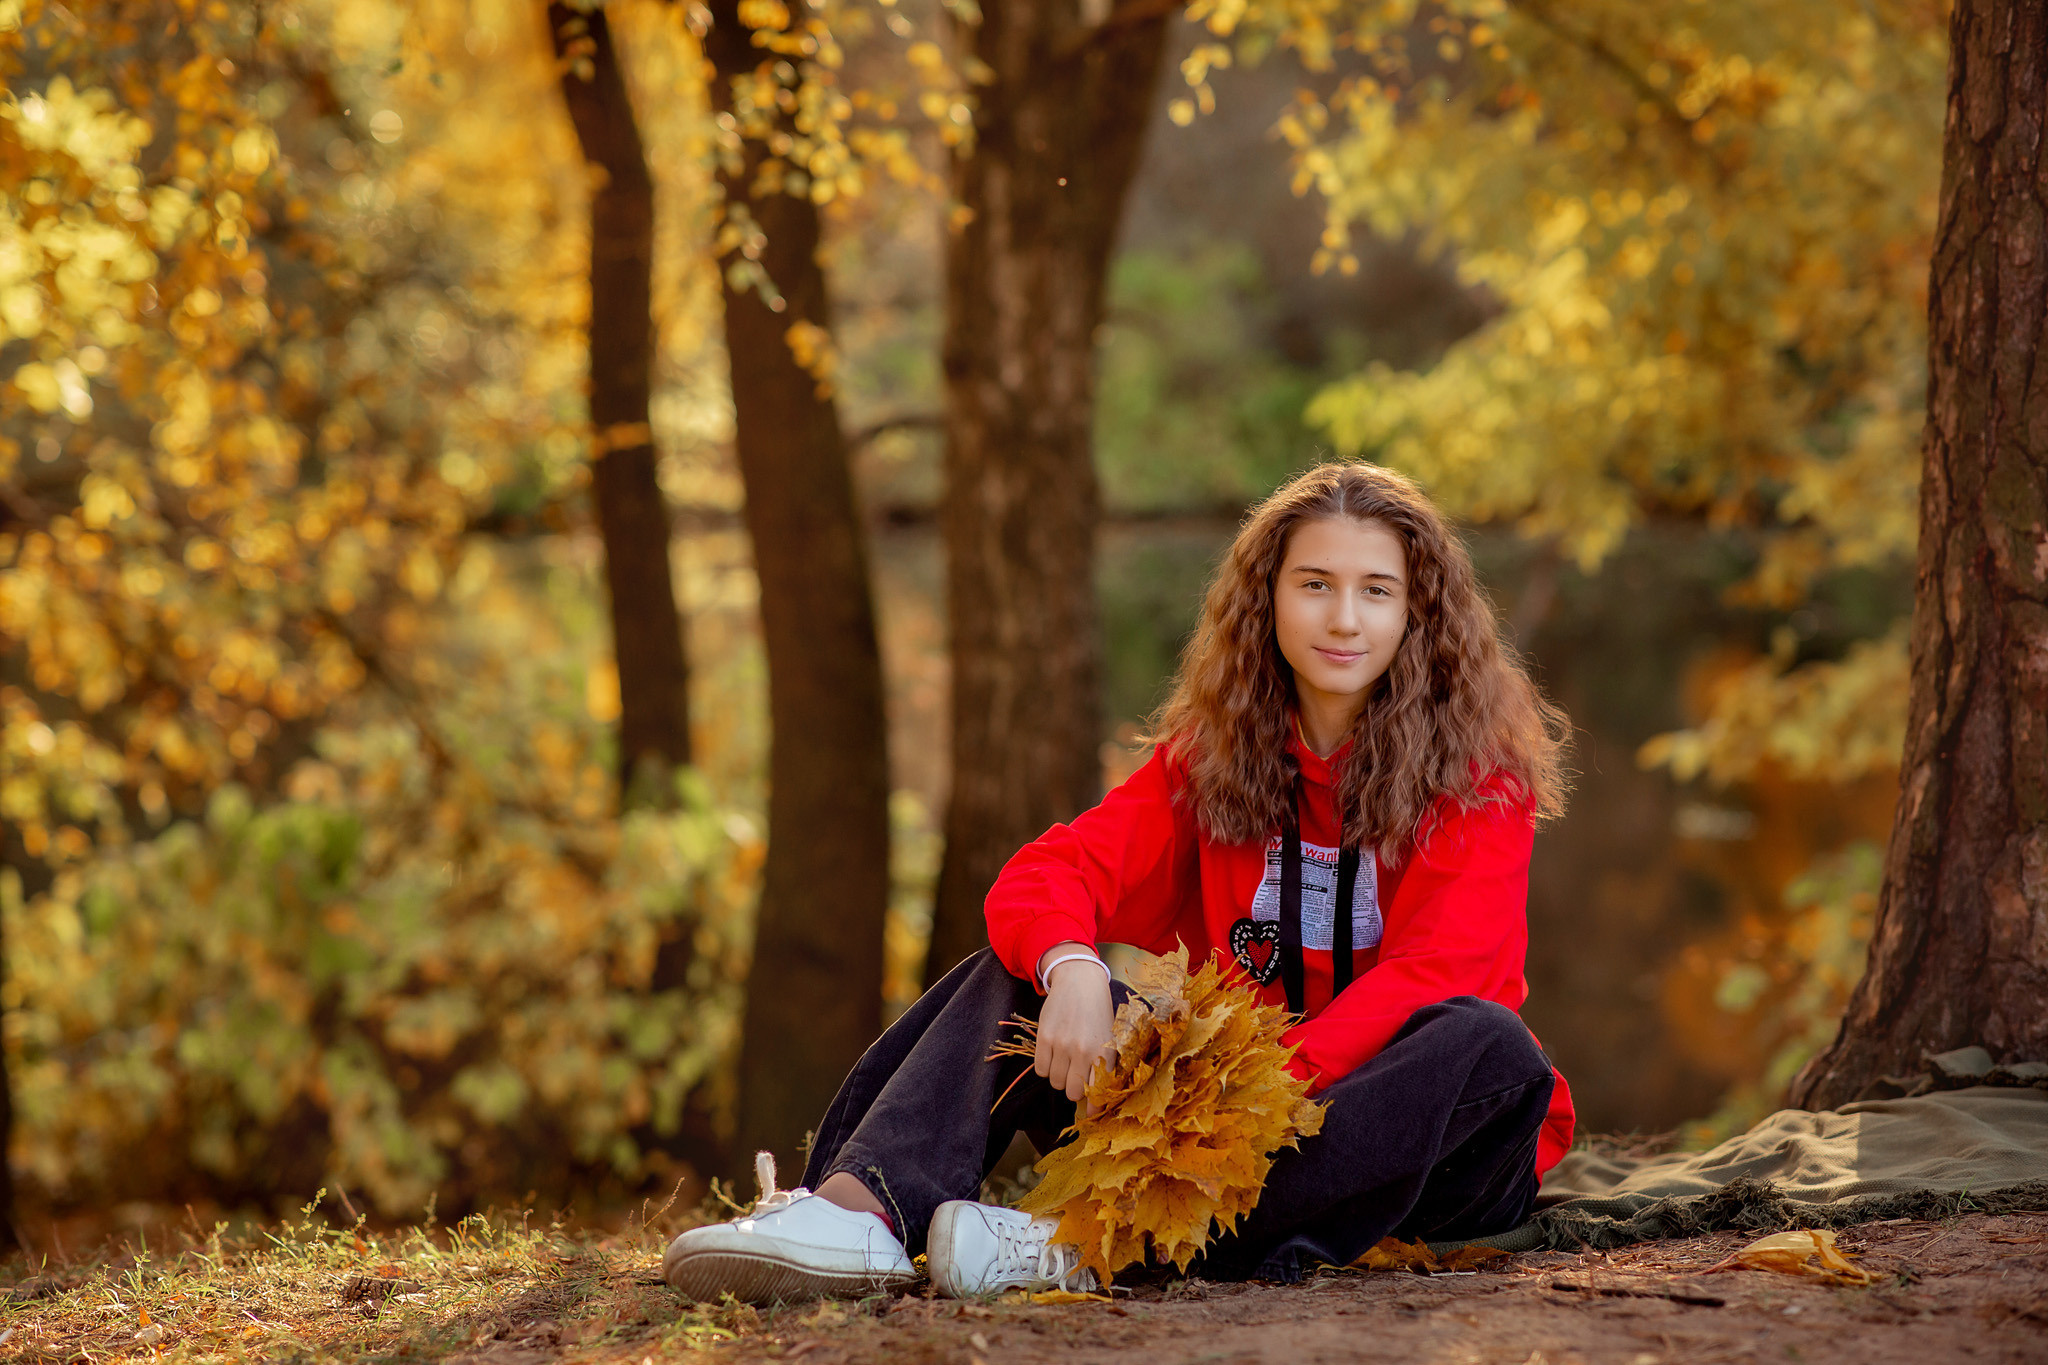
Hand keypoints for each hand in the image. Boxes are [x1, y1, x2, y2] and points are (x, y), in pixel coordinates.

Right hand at [1034, 942, 1115, 1103]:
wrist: (1080, 981)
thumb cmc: (1099, 1012)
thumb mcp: (1110, 1038)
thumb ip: (1106, 1066)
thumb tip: (1097, 1100)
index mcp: (1104, 1052)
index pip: (1096, 1092)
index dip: (1092, 1105)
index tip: (1089, 1110)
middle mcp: (1083, 1050)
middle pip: (1072, 1092)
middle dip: (1074, 1089)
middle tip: (1076, 1077)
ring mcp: (1062, 1044)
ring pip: (1055, 1082)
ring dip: (1059, 1078)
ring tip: (1065, 1063)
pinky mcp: (1044, 1037)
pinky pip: (1040, 1070)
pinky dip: (1046, 1068)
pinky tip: (1053, 1056)